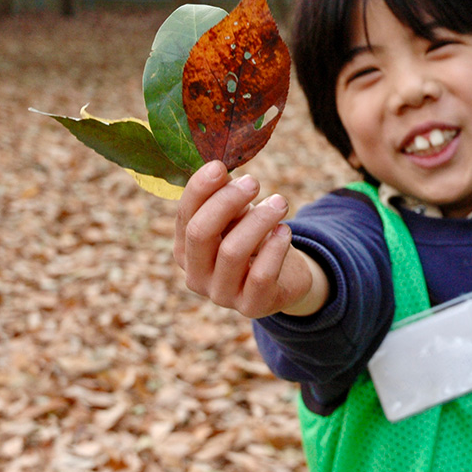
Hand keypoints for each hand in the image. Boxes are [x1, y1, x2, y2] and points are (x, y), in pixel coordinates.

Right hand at [173, 160, 327, 317]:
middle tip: (254, 182)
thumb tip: (218, 168)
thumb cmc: (255, 241)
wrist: (286, 279)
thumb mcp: (239, 216)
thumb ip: (225, 196)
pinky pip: (260, 275)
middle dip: (227, 201)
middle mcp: (196, 275)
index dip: (199, 189)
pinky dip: (275, 248)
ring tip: (280, 202)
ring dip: (259, 220)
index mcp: (185, 249)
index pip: (185, 216)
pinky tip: (286, 231)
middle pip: (201, 233)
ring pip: (232, 252)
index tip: (219, 165)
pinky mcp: (251, 306)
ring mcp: (221, 295)